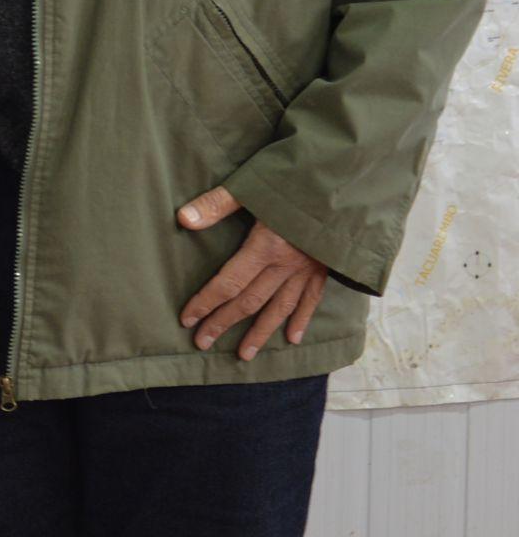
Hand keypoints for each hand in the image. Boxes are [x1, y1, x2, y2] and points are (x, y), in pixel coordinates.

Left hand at [177, 189, 330, 361]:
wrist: (353, 183)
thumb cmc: (301, 181)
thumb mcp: (255, 185)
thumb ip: (217, 204)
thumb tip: (183, 219)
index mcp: (265, 247)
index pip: (228, 284)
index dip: (206, 303)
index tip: (187, 321)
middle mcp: (286, 265)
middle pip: (249, 301)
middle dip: (224, 323)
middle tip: (203, 344)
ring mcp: (308, 269)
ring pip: (280, 308)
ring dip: (261, 332)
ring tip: (245, 355)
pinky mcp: (326, 267)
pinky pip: (312, 299)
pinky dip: (301, 319)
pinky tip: (293, 338)